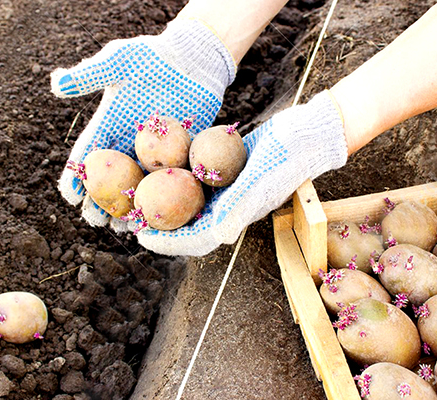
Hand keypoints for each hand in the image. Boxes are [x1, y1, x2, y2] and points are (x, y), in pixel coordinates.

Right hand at [50, 18, 234, 230]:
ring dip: (130, 206)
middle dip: (100, 199)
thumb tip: (55, 83)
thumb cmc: (152, 55)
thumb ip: (90, 75)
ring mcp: (156, 150)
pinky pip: (169, 179)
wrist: (193, 58)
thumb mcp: (118, 60)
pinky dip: (163, 198)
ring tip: (122, 227)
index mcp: (110, 124)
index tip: (69, 195)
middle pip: (111, 177)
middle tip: (95, 220)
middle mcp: (130, 142)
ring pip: (138, 184)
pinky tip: (160, 215)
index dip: (77, 174)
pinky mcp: (181, 152)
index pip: (89, 153)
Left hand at [136, 91, 348, 255]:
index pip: (196, 239)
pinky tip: (156, 163)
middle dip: (159, 223)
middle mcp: (228, 206)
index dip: (168, 241)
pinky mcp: (225, 169)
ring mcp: (227, 188)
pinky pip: (195, 176)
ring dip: (164, 200)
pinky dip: (176, 174)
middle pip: (187, 223)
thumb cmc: (286, 158)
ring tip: (137, 193)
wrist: (306, 133)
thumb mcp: (260, 182)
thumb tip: (215, 236)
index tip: (141, 237)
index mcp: (235, 217)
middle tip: (131, 216)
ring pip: (188, 200)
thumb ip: (237, 209)